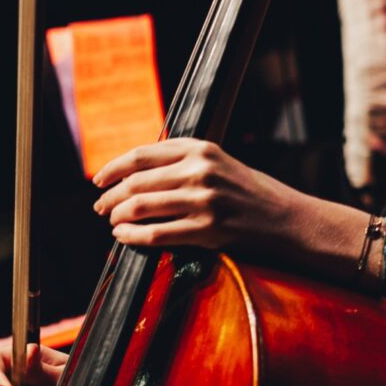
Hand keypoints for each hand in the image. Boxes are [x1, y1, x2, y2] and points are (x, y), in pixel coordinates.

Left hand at [91, 138, 299, 252]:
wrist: (285, 218)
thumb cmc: (248, 193)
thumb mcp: (218, 163)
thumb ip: (182, 162)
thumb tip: (135, 174)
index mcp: (200, 148)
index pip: (141, 155)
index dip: (113, 168)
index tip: (99, 180)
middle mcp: (200, 170)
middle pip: (136, 182)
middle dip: (110, 197)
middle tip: (100, 207)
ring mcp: (204, 199)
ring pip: (141, 206)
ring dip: (118, 216)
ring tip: (113, 222)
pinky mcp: (207, 228)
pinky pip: (156, 233)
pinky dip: (132, 236)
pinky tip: (123, 237)